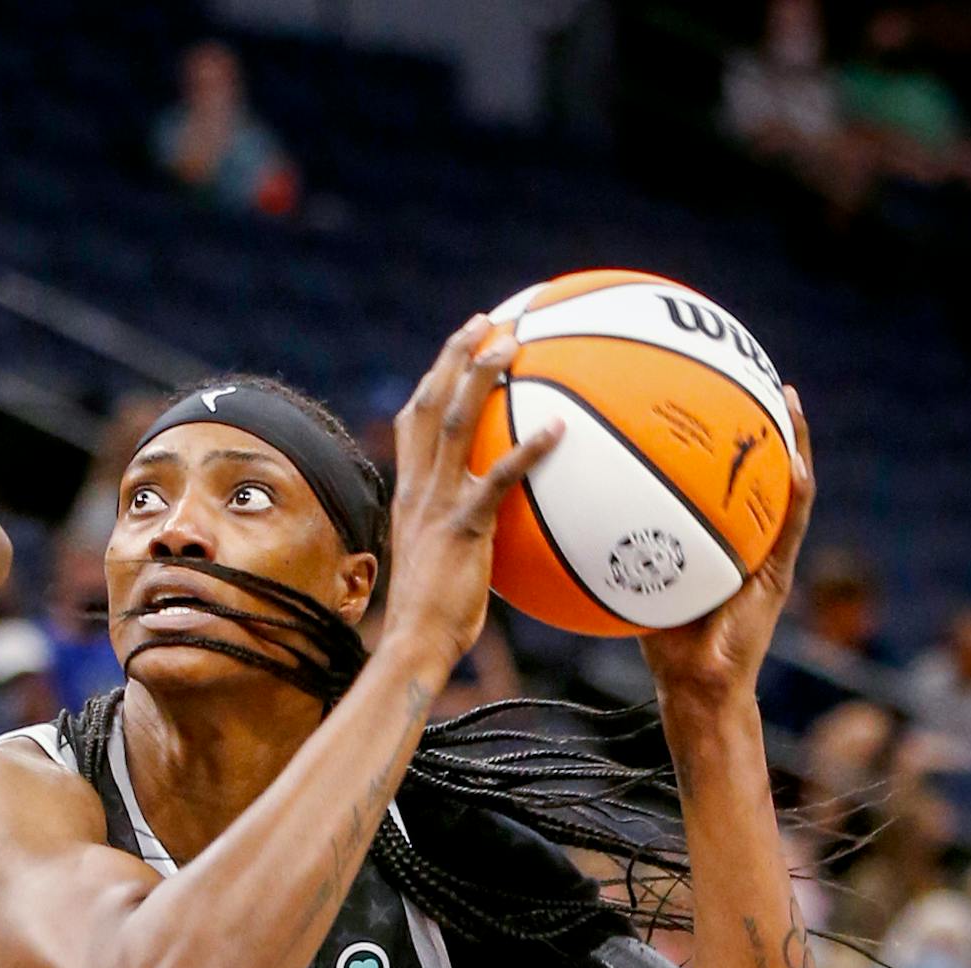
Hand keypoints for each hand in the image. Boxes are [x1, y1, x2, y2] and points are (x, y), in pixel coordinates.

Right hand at [381, 316, 563, 676]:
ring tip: (513, 343)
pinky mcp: (463, 526)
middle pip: (430, 403)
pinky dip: (528, 450)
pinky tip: (559, 430)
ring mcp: (438, 504)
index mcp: (411, 492)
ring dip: (482, 376)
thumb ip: (470, 531)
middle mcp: (418, 488)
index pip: (415, 420)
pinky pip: (497, 478)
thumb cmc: (436, 616)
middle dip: (455, 355)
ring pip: (456, 423)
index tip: (461, 346)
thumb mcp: (448, 562)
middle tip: (487, 321)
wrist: (416, 644)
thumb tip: (505, 525)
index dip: (436, 377)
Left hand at [640, 385, 817, 705]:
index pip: (715, 475)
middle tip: (748, 369)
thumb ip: (609, 547)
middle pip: (754, 468)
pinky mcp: (779, 574)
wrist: (696, 687)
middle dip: (754, 420)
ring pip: (786, 484)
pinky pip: (791, 524)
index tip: (695, 386)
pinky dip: (797, 491)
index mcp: (714, 535)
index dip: (710, 434)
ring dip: (791, 441)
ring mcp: (769, 553)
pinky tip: (795, 459)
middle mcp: (746, 536)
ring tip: (785, 398)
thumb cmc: (661, 641)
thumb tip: (559, 512)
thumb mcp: (631, 582)